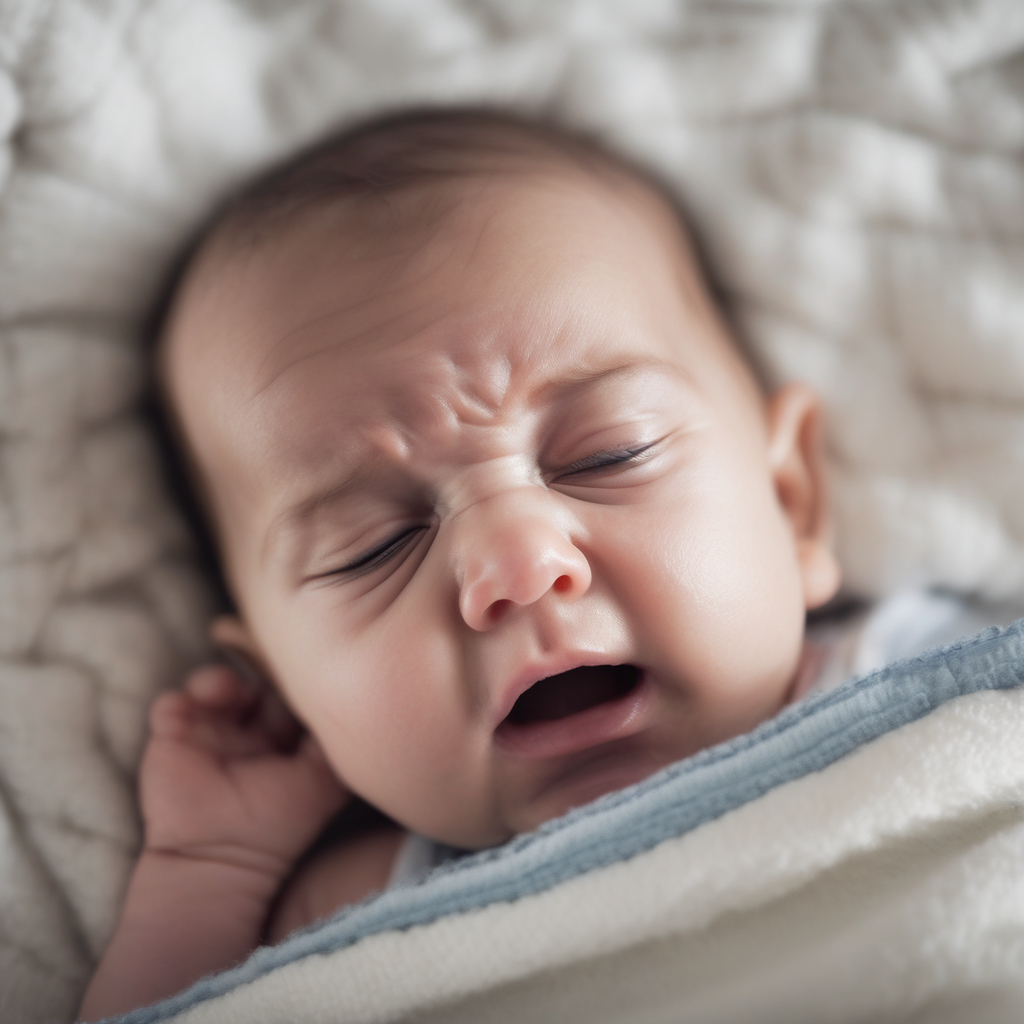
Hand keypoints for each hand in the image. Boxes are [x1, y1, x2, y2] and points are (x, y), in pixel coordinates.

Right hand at [141, 665, 348, 880]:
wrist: (223, 860)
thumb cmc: (280, 824)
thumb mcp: (323, 779)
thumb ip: (337, 740)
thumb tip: (354, 700)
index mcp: (284, 735)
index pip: (292, 690)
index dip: (296, 673)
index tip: (301, 659)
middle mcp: (249, 729)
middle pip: (255, 679)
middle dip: (258, 667)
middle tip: (262, 662)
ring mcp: (210, 731)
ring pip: (216, 683)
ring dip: (219, 679)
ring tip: (223, 691)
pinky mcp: (172, 738)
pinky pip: (171, 703)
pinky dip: (180, 699)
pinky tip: (193, 705)